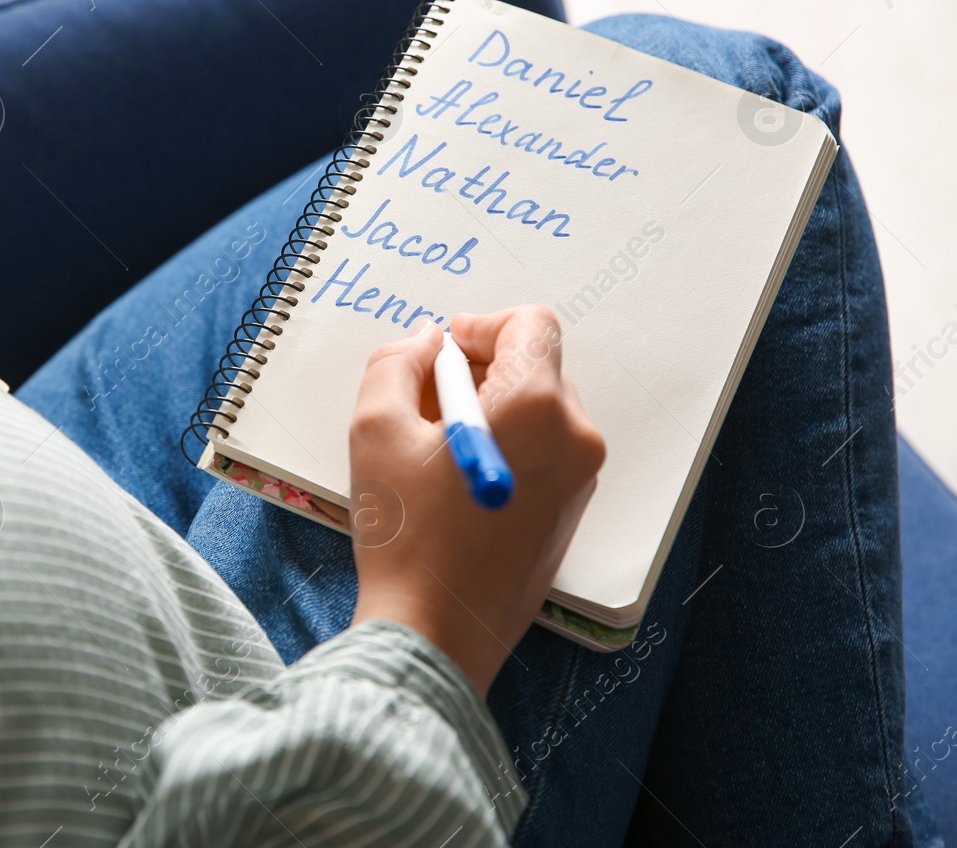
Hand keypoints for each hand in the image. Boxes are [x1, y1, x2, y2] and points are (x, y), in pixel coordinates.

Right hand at [348, 308, 604, 693]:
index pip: (531, 323)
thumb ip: (396, 363)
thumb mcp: (376, 428)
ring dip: (489, 411)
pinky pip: (543, 454)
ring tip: (432, 451)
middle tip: (423, 402)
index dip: (482, 325)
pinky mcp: (570, 515)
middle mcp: (575, 438)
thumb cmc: (405, 533)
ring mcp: (580, 481)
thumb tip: (424, 343)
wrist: (436, 632)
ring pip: (538, 412)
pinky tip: (454, 485)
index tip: (443, 352)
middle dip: (480, 371)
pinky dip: (504, 448)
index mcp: (537, 406)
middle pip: (536, 367)